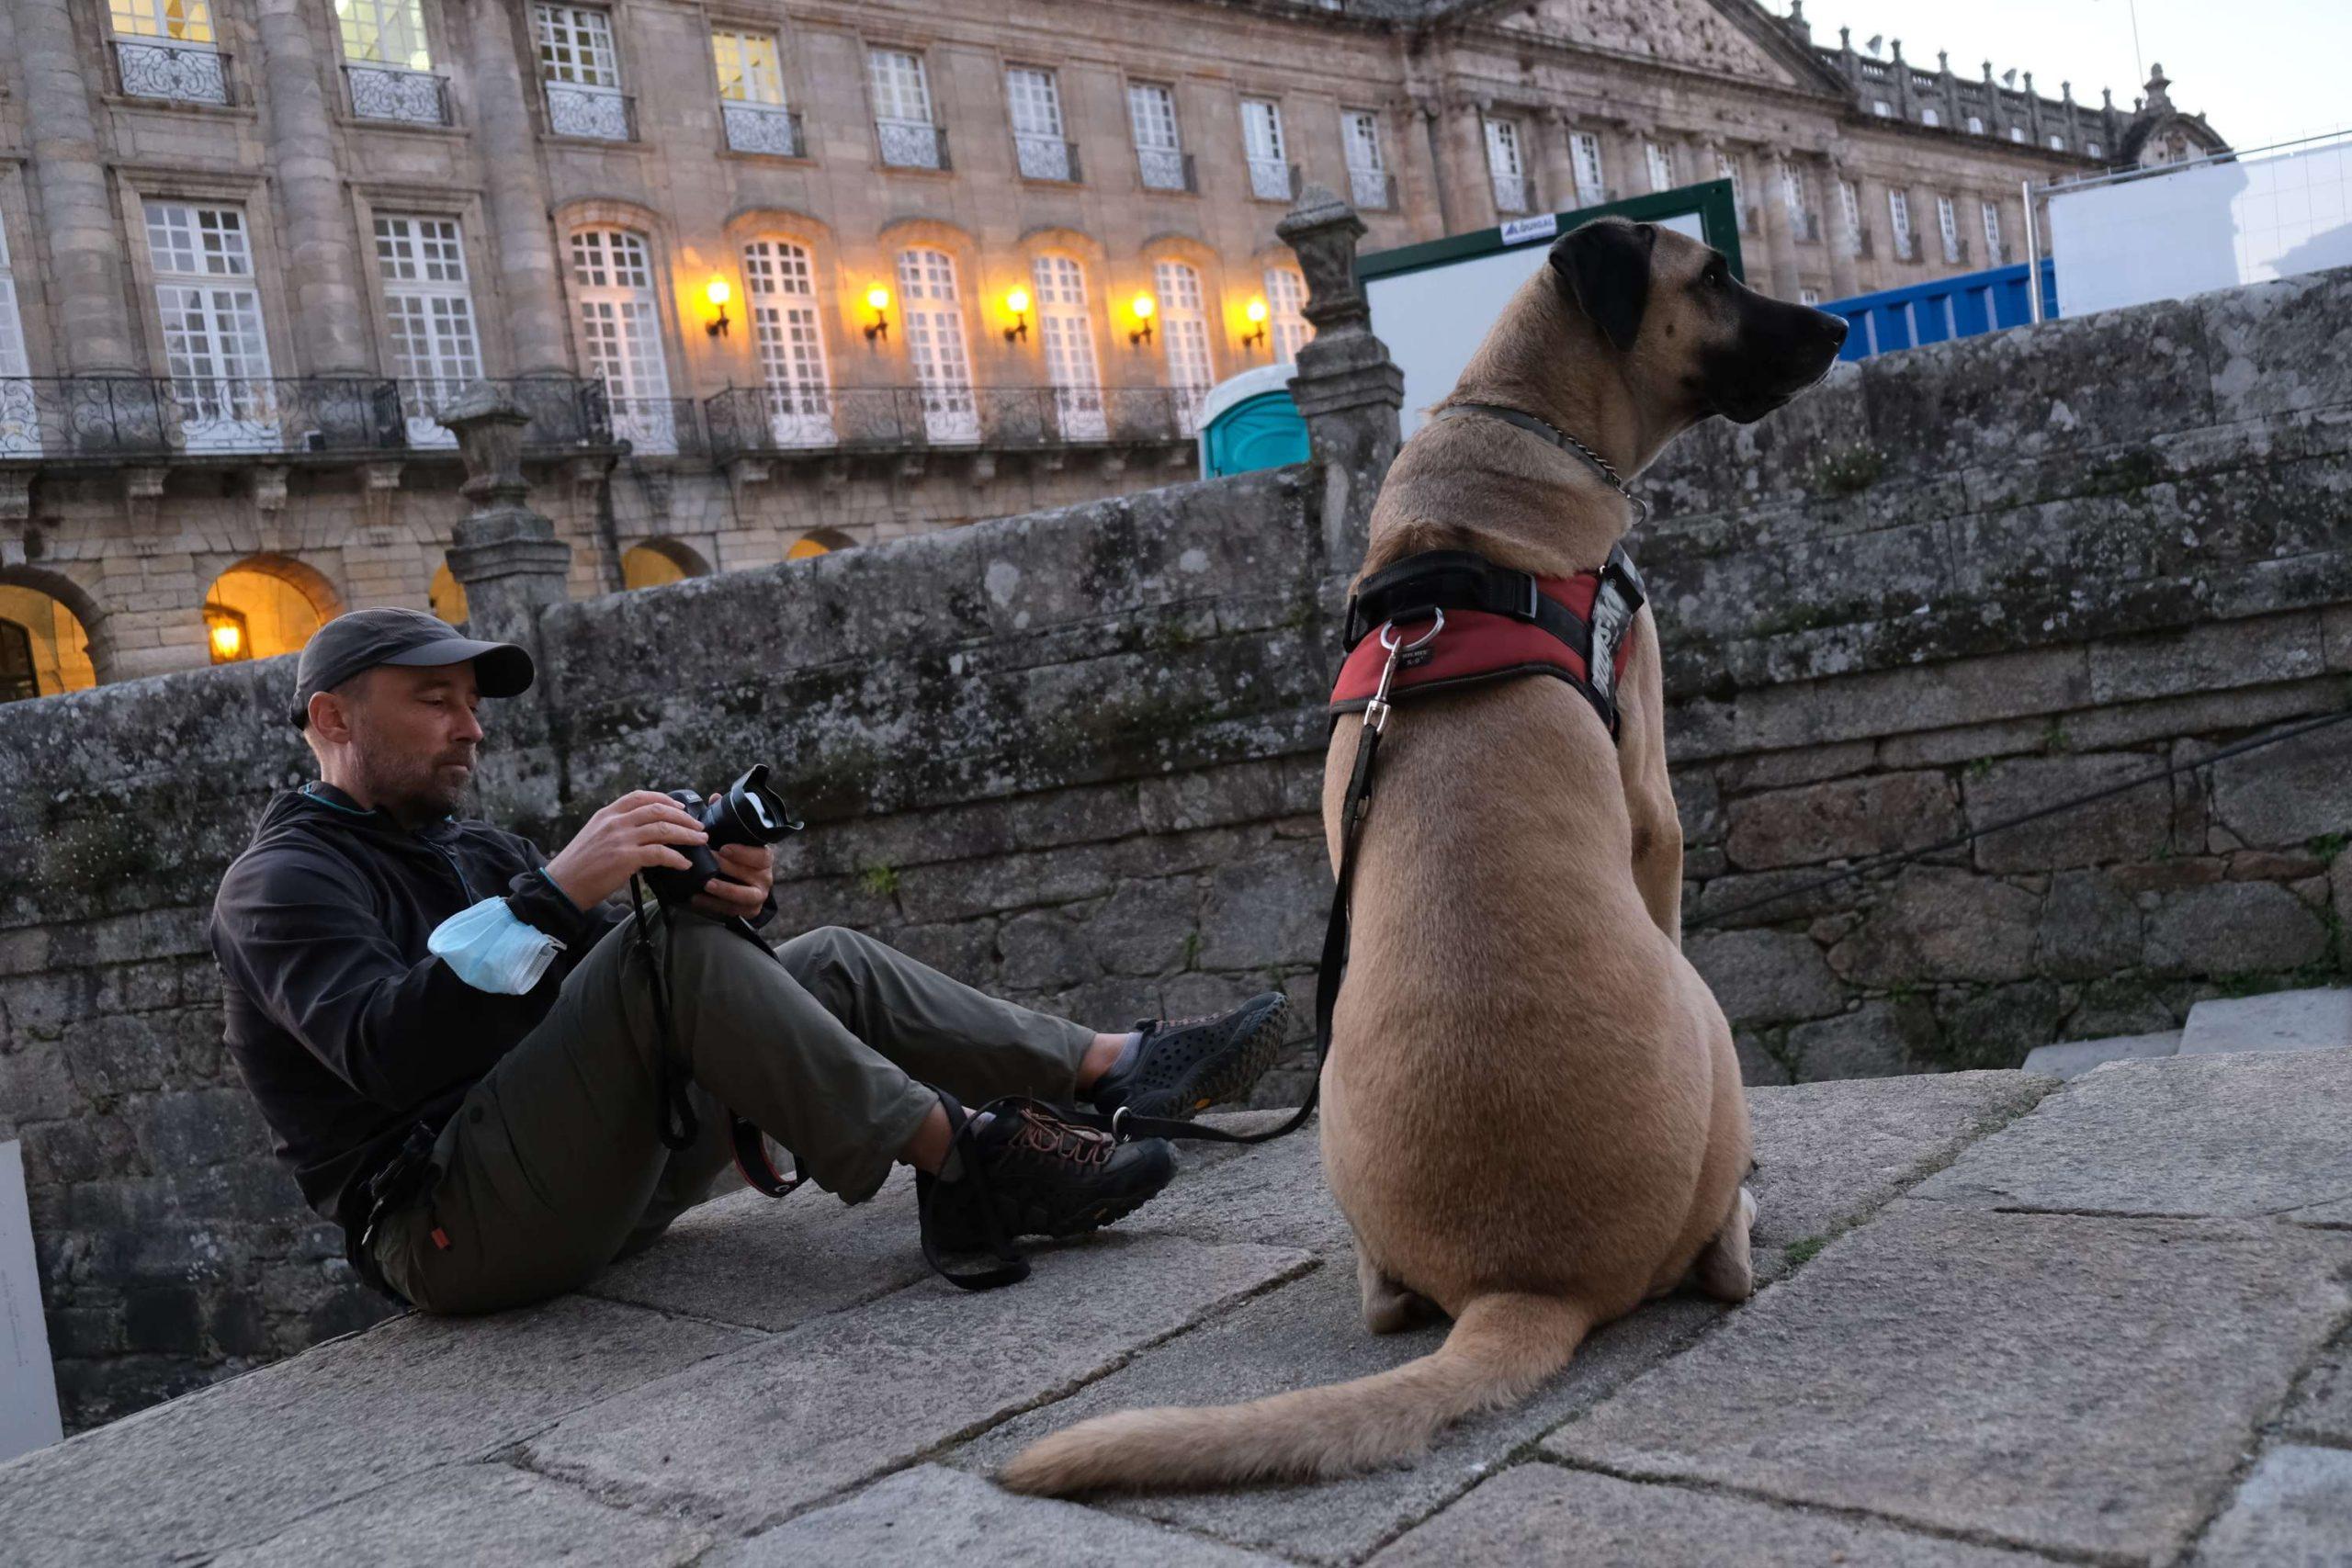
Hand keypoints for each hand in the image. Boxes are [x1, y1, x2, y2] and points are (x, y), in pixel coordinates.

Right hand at [541, 790, 709, 909]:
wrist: (562, 886)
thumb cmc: (579, 866)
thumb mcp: (595, 836)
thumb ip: (617, 830)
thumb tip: (644, 835)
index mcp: (606, 814)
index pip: (640, 797)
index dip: (665, 800)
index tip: (681, 809)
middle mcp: (615, 822)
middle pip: (658, 810)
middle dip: (684, 818)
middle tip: (699, 828)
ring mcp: (620, 838)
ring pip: (663, 829)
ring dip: (687, 835)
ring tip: (700, 841)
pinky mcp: (625, 858)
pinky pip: (660, 853)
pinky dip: (677, 858)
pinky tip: (684, 864)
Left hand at [687, 793, 774, 923]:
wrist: (745, 889)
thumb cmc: (736, 859)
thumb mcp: (733, 840)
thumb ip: (725, 821)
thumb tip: (715, 797)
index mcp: (763, 858)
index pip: (762, 855)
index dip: (744, 852)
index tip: (725, 848)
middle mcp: (764, 877)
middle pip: (752, 874)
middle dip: (729, 868)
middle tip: (709, 861)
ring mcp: (757, 896)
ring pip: (745, 895)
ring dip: (725, 889)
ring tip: (706, 883)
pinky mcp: (747, 911)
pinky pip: (732, 910)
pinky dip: (713, 905)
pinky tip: (696, 898)